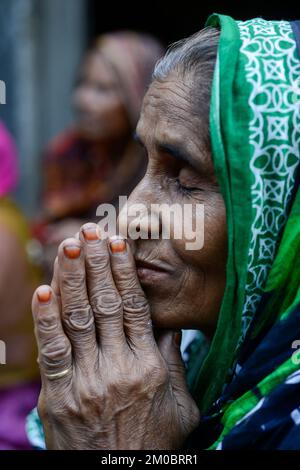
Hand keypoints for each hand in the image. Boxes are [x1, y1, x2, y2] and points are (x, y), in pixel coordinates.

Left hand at [32, 223, 199, 448]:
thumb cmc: (155, 443)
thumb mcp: (181, 405)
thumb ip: (174, 361)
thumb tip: (169, 322)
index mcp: (148, 366)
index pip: (135, 306)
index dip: (123, 272)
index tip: (116, 243)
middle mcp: (117, 367)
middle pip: (104, 304)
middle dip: (95, 263)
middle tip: (89, 230)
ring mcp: (85, 381)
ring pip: (77, 318)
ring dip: (71, 278)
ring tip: (68, 246)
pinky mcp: (58, 397)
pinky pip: (51, 351)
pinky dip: (46, 319)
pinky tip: (44, 290)